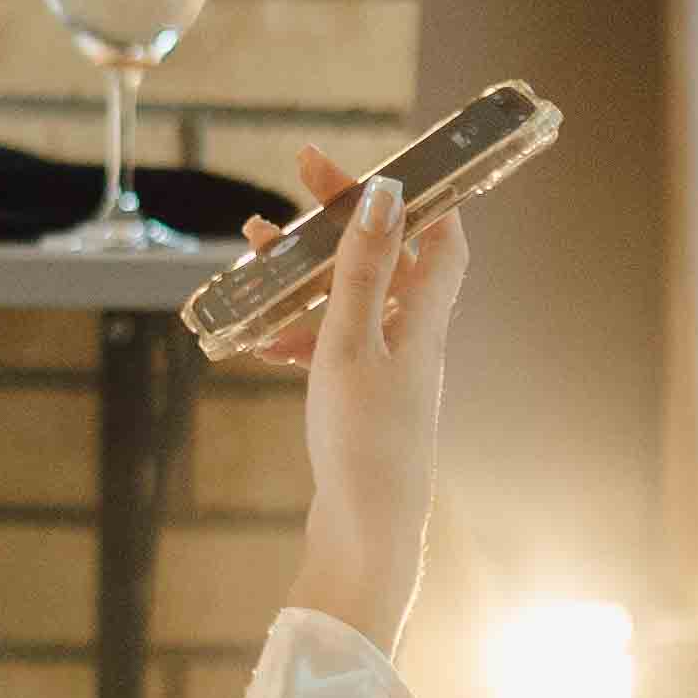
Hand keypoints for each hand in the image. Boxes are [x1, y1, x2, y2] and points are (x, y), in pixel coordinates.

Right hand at [241, 143, 465, 646]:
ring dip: (310, 273)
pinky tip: (260, 337)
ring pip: (352, 303)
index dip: (419, 194)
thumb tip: (384, 193)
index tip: (380, 160)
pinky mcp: (364, 406)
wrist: (366, 537)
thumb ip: (364, 269)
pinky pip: (332, 348)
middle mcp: (415, 342)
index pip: (441, 236)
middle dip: (344, 221)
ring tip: (257, 253)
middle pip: (388, 260)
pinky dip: (299, 332)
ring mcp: (390, 375)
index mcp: (424, 320)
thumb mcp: (352, 343)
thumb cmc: (363, 443)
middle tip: (300, 184)